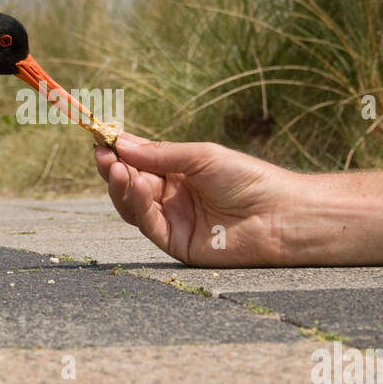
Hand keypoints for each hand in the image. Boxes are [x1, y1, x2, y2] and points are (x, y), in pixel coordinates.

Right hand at [94, 132, 299, 265]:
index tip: (101, 139)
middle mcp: (173, 198)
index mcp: (180, 174)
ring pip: (133, 207)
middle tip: (102, 155)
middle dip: (114, 169)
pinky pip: (148, 225)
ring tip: (116, 169)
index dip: (120, 152)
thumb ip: (160, 155)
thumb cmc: (249, 180)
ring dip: (121, 187)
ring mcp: (174, 221)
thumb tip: (121, 144)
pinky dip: (137, 205)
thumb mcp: (201, 157)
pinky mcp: (176, 244)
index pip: (140, 162)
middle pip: (131, 185)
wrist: (280, 215)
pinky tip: (135, 186)